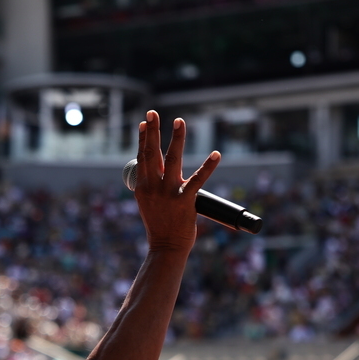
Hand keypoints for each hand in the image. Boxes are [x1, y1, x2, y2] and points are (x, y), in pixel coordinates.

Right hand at [134, 110, 219, 252]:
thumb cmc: (160, 226)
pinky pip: (198, 179)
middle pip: (152, 153)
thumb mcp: (148, 203)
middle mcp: (153, 186)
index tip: (145, 122)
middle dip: (153, 131)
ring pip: (172, 159)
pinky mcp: (184, 200)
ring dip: (176, 138)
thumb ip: (152, 185)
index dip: (144, 138)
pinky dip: (208, 166)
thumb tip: (158, 169)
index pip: (142, 157)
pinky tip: (216, 154)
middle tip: (153, 112)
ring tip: (179, 121)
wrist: (166, 247)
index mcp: (143, 187)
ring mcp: (168, 192)